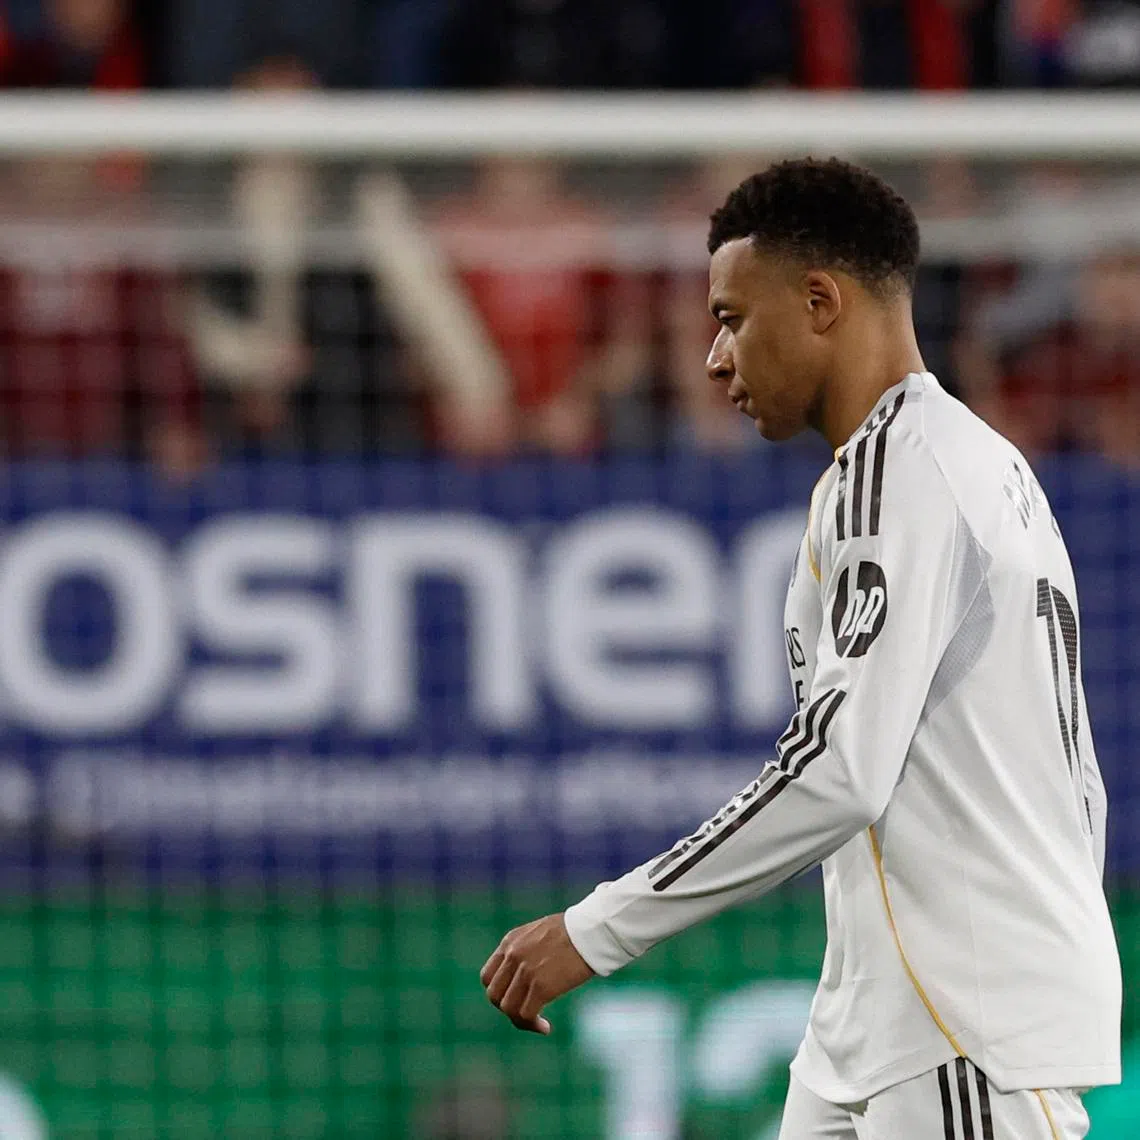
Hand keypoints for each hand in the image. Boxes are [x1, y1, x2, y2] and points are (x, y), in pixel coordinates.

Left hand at [480, 913, 593, 1034]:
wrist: (591, 931)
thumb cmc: (573, 931)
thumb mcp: (538, 933)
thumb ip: (524, 950)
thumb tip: (524, 972)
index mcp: (510, 942)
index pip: (487, 977)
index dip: (499, 993)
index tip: (515, 999)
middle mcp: (513, 956)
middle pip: (494, 995)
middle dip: (508, 1008)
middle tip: (526, 1012)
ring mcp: (526, 972)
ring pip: (508, 1008)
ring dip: (520, 1021)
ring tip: (537, 1023)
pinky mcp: (541, 986)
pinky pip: (526, 1015)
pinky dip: (533, 1025)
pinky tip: (546, 1027)